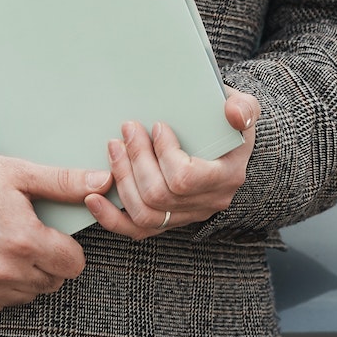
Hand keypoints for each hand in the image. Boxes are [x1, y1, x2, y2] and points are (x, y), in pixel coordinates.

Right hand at [0, 150, 110, 314]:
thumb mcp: (14, 173)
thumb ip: (62, 182)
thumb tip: (102, 181)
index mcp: (25, 240)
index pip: (74, 263)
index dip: (65, 247)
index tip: (48, 234)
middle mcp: (8, 270)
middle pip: (53, 281)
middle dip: (45, 261)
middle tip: (19, 235)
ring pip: (28, 293)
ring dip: (23, 275)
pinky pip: (0, 303)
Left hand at [85, 88, 257, 239]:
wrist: (226, 143)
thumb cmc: (227, 122)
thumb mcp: (245, 107)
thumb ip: (244, 108)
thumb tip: (234, 113)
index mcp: (227, 176)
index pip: (185, 177)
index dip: (164, 153)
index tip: (157, 126)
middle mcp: (208, 201)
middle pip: (159, 195)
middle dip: (136, 159)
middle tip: (126, 129)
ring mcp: (187, 214)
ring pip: (145, 214)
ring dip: (122, 179)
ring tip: (113, 148)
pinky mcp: (168, 220)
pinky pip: (137, 230)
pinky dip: (110, 217)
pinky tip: (92, 199)